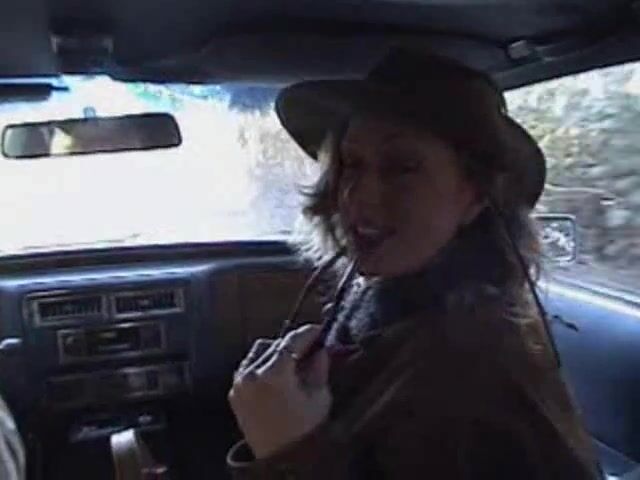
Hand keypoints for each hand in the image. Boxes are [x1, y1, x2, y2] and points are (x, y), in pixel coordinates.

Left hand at [229, 325, 331, 458]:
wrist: (281, 462)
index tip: (319, 329)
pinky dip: (261, 365)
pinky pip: (247, 368)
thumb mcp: (319, 396)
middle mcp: (252, 374)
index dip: (307, 333)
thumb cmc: (304, 431)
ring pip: (257, 353)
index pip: (292, 341)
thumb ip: (318, 367)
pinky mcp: (234, 395)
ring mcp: (239, 384)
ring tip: (292, 361)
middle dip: (292, 344)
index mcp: (274, 373)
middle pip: (273, 344)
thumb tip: (320, 349)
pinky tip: (276, 373)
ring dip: (275, 352)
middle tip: (309, 347)